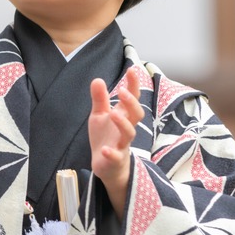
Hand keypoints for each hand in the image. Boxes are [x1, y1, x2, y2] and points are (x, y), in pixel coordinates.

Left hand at [89, 66, 144, 219]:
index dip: (133, 85)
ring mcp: (122, 144)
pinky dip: (111, 153)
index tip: (132, 70)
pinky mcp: (115, 160)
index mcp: (123, 116)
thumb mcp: (99, 115)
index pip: (131, 98)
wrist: (105, 165)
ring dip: (123, 124)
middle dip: (131, 103)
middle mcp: (126, 129)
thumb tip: (97, 79)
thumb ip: (99, 99)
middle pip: (136, 115)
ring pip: (129, 134)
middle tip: (122, 91)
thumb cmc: (105, 137)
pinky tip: (104, 150)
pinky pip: (116, 156)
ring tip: (113, 114)